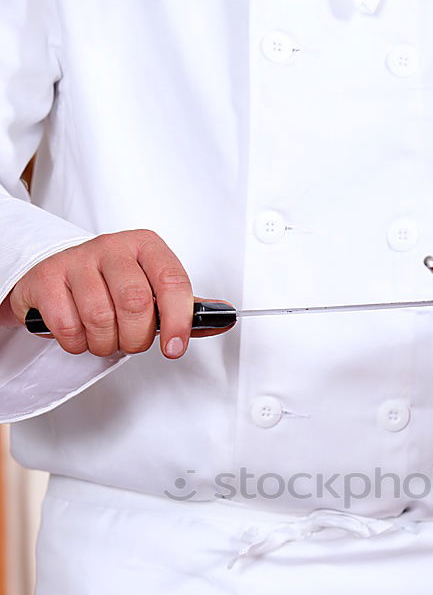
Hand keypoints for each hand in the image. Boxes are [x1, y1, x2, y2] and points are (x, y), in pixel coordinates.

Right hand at [9, 230, 219, 358]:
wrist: (57, 275)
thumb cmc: (111, 286)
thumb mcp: (152, 290)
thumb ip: (186, 307)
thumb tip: (224, 317)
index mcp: (145, 246)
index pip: (172, 280)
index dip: (178, 320)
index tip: (174, 348)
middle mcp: (111, 246)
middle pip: (136, 303)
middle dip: (136, 337)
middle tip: (131, 341)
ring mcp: (76, 259)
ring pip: (100, 318)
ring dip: (105, 343)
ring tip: (104, 338)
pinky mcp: (46, 278)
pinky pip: (68, 326)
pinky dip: (77, 342)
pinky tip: (79, 333)